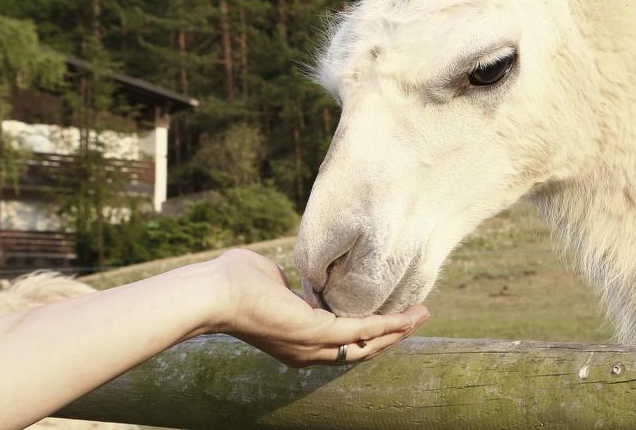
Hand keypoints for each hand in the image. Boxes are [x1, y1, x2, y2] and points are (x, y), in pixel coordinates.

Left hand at [206, 249, 428, 366]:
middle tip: (418, 318)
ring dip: (397, 330)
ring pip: (366, 345)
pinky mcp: (315, 334)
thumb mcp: (274, 282)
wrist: (213, 293)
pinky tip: (405, 316)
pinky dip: (386, 324)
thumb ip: (292, 286)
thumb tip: (297, 282)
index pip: (341, 341)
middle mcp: (306, 352)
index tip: (392, 317)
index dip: (369, 332)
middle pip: (360, 349)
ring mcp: (311, 347)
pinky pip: (360, 330)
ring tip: (421, 315)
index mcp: (296, 340)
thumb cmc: (234, 282)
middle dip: (392, 335)